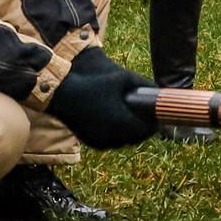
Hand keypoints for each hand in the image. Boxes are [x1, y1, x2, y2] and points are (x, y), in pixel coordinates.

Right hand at [42, 46, 157, 149]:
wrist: (61, 91)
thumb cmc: (93, 82)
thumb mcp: (123, 78)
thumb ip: (144, 84)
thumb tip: (158, 90)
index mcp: (123, 123)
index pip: (149, 130)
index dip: (155, 123)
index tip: (157, 115)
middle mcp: (113, 137)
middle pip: (137, 138)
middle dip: (143, 128)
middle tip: (146, 116)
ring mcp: (100, 141)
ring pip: (124, 142)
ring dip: (130, 132)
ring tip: (131, 117)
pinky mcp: (91, 142)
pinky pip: (110, 141)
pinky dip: (116, 134)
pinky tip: (116, 121)